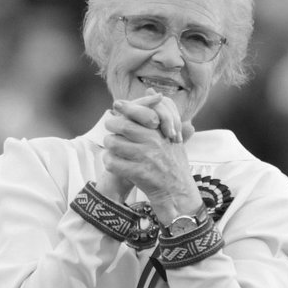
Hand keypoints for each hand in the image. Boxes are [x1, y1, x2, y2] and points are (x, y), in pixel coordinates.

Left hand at [99, 92, 200, 218]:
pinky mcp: (139, 173)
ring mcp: (146, 157)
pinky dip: (109, 162)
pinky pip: (113, 162)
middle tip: (110, 130)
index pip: (140, 112)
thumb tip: (151, 92)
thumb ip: (163, 115)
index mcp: (162, 131)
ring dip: (109, 146)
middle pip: (122, 126)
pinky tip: (113, 163)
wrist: (178, 195)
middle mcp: (155, 142)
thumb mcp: (173, 138)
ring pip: (114, 143)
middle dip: (111, 126)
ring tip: (112, 149)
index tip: (116, 106)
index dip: (125, 108)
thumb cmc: (174, 165)